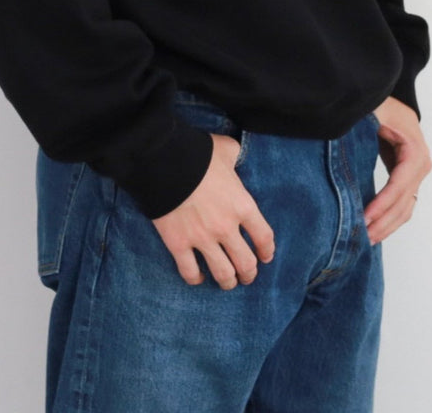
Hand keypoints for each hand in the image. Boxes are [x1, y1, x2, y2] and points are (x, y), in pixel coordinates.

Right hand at [151, 132, 274, 289]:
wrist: (164, 162)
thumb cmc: (198, 154)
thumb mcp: (225, 149)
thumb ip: (235, 155)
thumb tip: (234, 155)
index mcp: (242, 206)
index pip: (264, 237)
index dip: (267, 251)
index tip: (265, 256)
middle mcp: (226, 228)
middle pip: (246, 262)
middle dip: (249, 273)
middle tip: (247, 275)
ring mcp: (202, 239)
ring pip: (222, 273)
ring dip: (228, 281)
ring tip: (227, 282)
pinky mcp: (178, 244)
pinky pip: (190, 272)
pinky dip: (196, 279)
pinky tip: (198, 277)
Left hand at [363, 96, 431, 244]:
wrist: (387, 97)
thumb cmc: (378, 101)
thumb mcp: (372, 108)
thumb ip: (363, 124)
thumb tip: (344, 137)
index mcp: (414, 147)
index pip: (400, 182)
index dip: (383, 202)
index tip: (365, 217)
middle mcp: (421, 162)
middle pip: (406, 200)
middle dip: (384, 221)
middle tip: (363, 236)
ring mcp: (417, 171)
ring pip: (407, 207)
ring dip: (388, 225)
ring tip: (367, 239)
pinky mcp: (408, 176)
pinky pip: (402, 202)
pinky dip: (390, 217)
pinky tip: (375, 228)